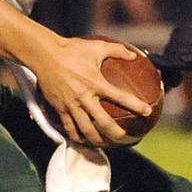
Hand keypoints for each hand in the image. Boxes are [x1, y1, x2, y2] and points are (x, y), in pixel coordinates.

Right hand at [28, 35, 148, 146]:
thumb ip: (117, 50)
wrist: (43, 55)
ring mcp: (71, 105)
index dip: (136, 105)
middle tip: (128, 139)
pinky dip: (77, 136)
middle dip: (117, 134)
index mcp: (95, 83)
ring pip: (85, 130)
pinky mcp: (59, 108)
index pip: (120, 97)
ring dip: (97, 140)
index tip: (147, 111)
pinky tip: (83, 141)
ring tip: (106, 145)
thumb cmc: (71, 49)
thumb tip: (134, 55)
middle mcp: (84, 97)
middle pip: (103, 123)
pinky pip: (68, 127)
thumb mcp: (97, 47)